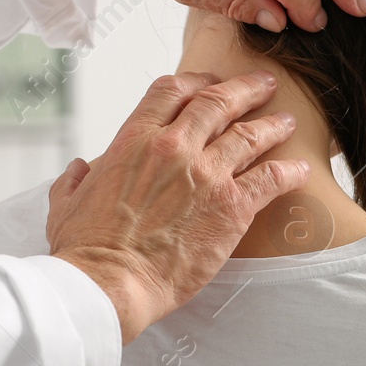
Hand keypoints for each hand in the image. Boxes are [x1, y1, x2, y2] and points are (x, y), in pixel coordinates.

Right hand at [46, 71, 309, 343]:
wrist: (110, 283)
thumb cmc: (85, 248)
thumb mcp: (66, 203)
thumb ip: (75, 179)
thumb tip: (80, 169)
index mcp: (134, 139)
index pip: (172, 90)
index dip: (196, 81)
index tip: (209, 83)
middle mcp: (174, 147)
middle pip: (218, 101)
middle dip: (245, 89)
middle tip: (263, 85)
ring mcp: (206, 174)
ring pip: (250, 134)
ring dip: (272, 124)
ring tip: (286, 121)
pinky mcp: (231, 207)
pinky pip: (270, 178)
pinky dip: (288, 171)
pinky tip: (299, 169)